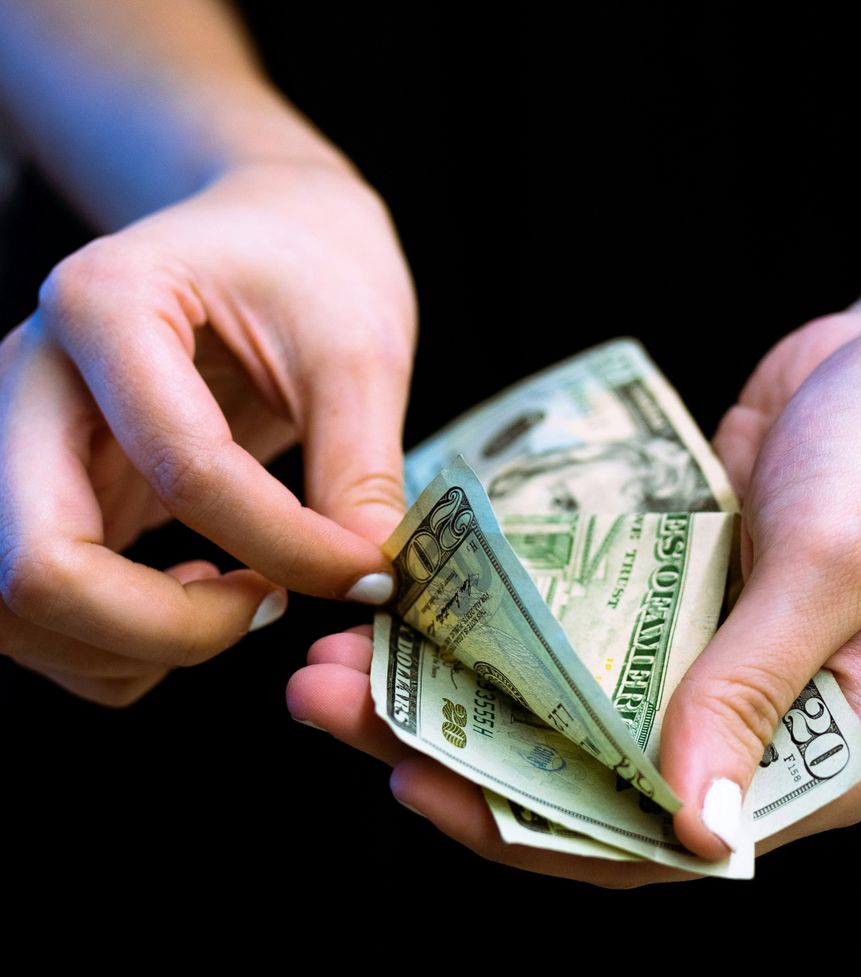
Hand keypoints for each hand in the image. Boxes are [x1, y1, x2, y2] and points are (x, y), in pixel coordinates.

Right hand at [0, 159, 415, 704]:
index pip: (183, 468)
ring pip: (14, 608)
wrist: (264, 233)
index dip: (288, 546)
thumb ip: (360, 469)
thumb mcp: (356, 349)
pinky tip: (196, 596)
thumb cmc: (309, 267)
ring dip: (129, 647)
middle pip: (37, 564)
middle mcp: (27, 378)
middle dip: (166, 628)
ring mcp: (19, 442)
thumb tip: (369, 580)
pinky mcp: (46, 489)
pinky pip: (41, 615)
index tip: (367, 572)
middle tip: (268, 608)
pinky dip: (115, 646)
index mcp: (105, 306)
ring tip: (236, 604)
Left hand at [288, 287, 860, 883]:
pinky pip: (567, 616)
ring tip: (347, 648)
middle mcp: (742, 715)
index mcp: (811, 752)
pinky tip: (423, 592)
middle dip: (448, 743)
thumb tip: (686, 822)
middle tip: (333, 701)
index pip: (647, 838)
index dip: (522, 826)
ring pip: (554, 693)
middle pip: (574, 768)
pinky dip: (497, 612)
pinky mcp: (666, 584)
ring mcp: (695, 647)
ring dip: (451, 676)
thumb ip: (756, 688)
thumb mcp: (839, 565)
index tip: (414, 786)